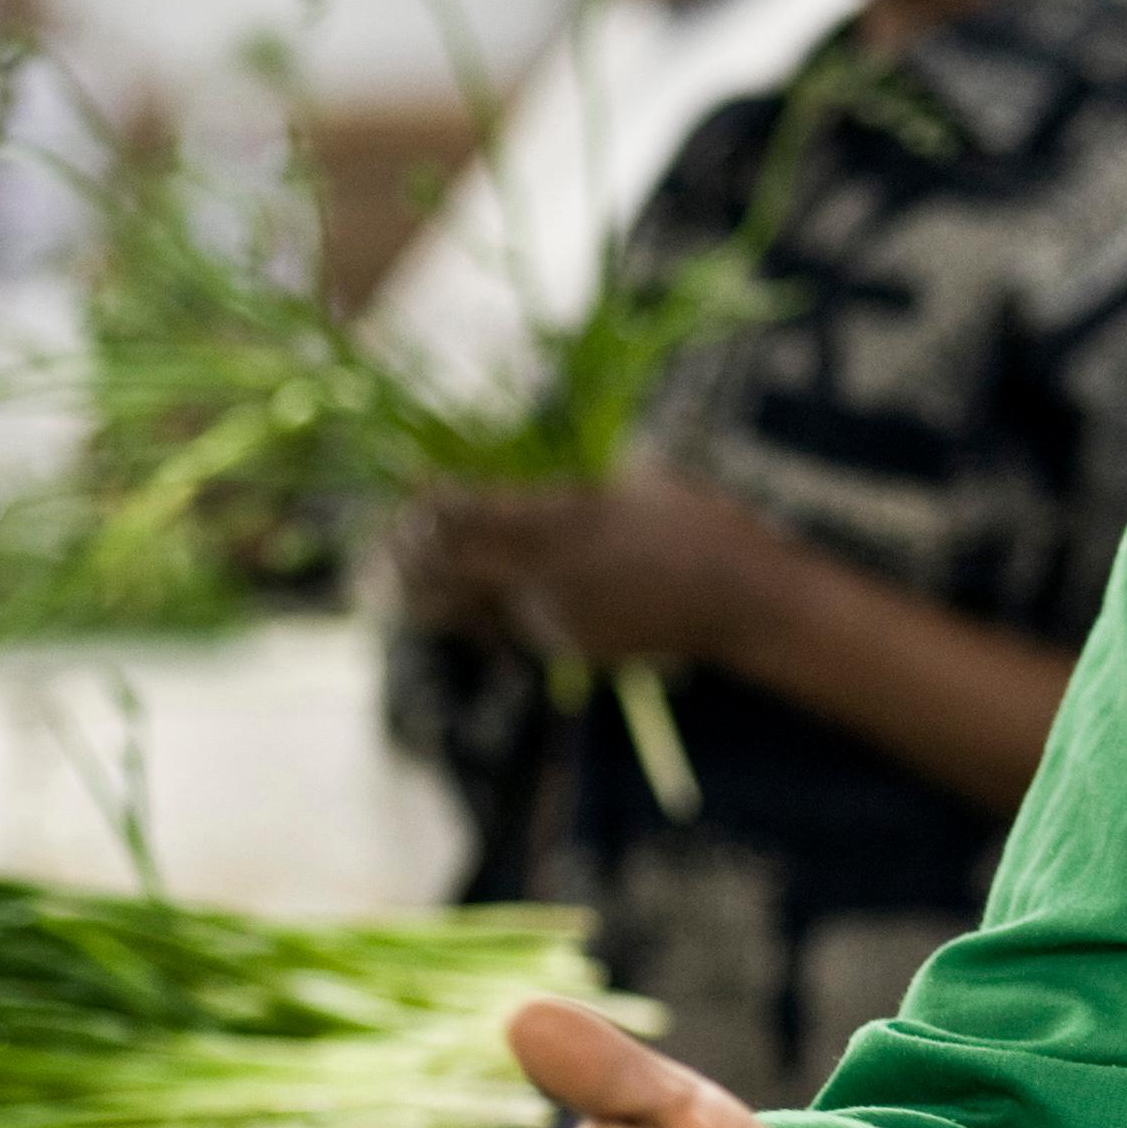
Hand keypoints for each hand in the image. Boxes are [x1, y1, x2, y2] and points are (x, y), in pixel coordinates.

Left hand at [408, 462, 779, 665]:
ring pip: (469, 607)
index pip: (459, 516)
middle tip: (383, 542)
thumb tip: (531, 478)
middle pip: (441, 572)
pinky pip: (512, 625)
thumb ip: (573, 488)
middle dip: (403, 557)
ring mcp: (553, 619)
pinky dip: (492, 609)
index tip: (413, 490)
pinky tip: (492, 595)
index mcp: (559, 521)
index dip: (423, 504)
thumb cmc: (699, 523)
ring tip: (400, 579)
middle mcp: (545, 577)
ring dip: (434, 592)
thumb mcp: (636, 479)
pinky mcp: (568, 649)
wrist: (744, 601)